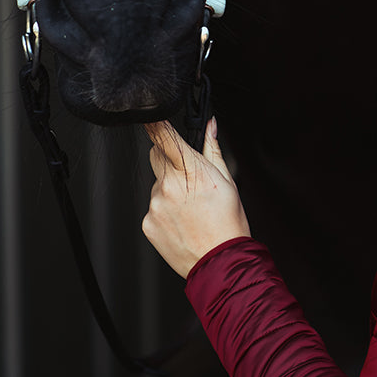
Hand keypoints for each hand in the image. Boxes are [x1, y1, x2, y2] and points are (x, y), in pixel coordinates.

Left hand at [142, 118, 249, 277]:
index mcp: (190, 170)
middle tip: (189, 176)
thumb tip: (210, 126)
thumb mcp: (227, 180)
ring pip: (156, 184)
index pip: (163, 136)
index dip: (153, 122)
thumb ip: (213, 149)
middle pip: (156, 155)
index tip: (148, 115)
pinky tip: (182, 221)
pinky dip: (164, 210)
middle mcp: (168, 185)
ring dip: (169, 189)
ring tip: (190, 208)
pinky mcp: (147, 223)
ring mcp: (154, 205)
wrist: (220, 261)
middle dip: (168, 158)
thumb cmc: (228, 222)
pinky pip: (153, 207)